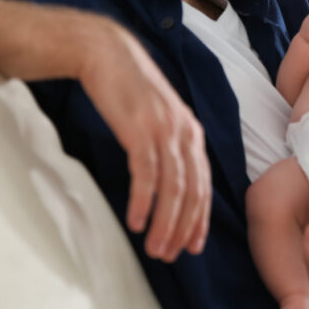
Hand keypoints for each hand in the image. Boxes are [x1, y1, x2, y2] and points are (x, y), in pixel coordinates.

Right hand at [79, 20, 210, 262]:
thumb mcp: (157, 119)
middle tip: (170, 255)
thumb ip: (167, 146)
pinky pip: (146, 174)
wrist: (105, 52)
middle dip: (183, 228)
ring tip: (154, 248)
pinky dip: (144, 201)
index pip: (203, 185)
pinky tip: (136, 222)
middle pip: (192, 192)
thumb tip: (168, 182)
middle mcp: (185, 133)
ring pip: (173, 188)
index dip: (199, 219)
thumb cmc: (128, 89)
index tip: (192, 246)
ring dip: (165, 223)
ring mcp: (164, 131)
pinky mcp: (140, 129)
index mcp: (192, 133)